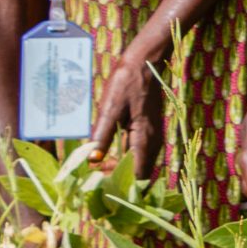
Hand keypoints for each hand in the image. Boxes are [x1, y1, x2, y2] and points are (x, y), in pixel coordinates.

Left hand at [92, 44, 167, 177]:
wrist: (145, 63)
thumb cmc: (126, 82)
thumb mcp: (110, 108)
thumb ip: (102, 135)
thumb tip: (94, 160)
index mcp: (145, 138)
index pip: (137, 176)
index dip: (118, 184)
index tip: (97, 181)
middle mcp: (153, 142)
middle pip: (140, 175)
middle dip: (118, 180)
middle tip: (93, 175)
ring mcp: (154, 138)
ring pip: (140, 166)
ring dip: (121, 171)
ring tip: (98, 167)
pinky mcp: (150, 132)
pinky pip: (140, 155)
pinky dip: (125, 160)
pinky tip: (108, 155)